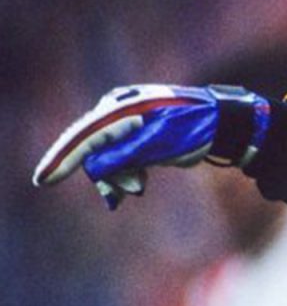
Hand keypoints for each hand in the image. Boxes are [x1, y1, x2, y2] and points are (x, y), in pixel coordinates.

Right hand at [33, 84, 269, 208]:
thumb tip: (94, 167)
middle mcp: (118, 110)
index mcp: (121, 109)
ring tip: (137, 188)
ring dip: (117, 176)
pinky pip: (119, 156)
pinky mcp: (137, 131)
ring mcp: (126, 120)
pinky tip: (136, 184)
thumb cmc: (193, 131)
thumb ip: (121, 155)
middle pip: (92, 149)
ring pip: (106, 155)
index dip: (62, 159)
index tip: (43, 181)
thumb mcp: (155, 145)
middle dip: (104, 175)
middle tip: (123, 196)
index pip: (83, 136)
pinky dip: (124, 172)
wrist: (225, 123)